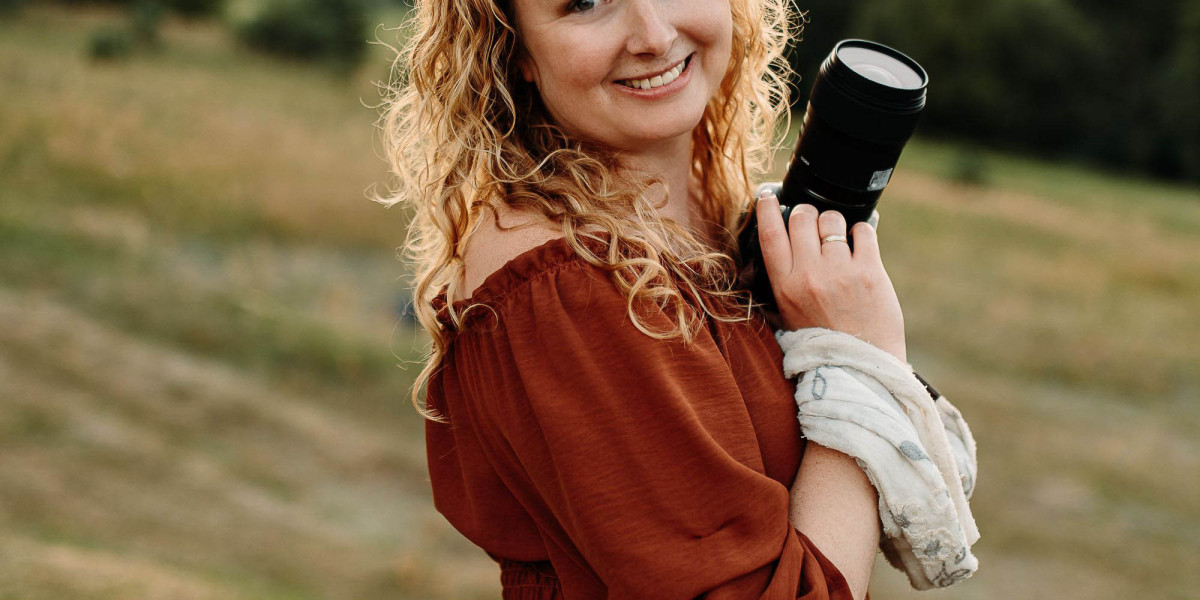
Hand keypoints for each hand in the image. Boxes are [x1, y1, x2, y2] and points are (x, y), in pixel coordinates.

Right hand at [755, 190, 906, 362]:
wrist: (861, 366)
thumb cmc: (823, 340)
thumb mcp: (787, 316)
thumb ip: (779, 284)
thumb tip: (770, 251)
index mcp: (785, 286)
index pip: (771, 235)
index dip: (767, 209)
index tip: (767, 197)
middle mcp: (809, 275)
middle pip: (802, 218)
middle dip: (807, 214)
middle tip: (813, 223)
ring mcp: (840, 272)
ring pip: (832, 219)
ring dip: (835, 222)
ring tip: (839, 237)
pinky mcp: (870, 272)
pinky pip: (864, 230)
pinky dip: (862, 232)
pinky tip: (860, 244)